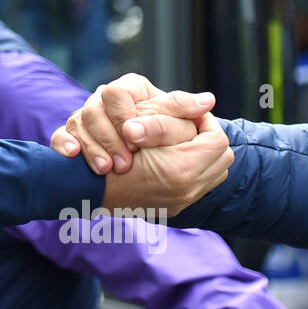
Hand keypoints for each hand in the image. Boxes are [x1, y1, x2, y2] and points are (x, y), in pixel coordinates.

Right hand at [50, 73, 216, 174]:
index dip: (125, 117)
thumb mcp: (172, 120)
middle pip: (92, 110)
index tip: (136, 138)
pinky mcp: (69, 138)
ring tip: (106, 170)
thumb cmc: (158, 138)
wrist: (136, 168)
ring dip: (92, 148)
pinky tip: (73, 156)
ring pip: (76, 123)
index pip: (116, 94)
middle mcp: (101, 101)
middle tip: (124, 164)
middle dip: (109, 139)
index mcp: (126, 91)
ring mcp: (82, 120)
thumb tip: (208, 101)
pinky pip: (59, 137)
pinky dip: (64, 145)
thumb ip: (183, 109)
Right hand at [100, 110, 233, 215]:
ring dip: (203, 156)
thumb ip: (174, 111)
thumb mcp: (140, 124)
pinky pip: (201, 185)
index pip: (217, 138)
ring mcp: (180, 202)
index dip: (203, 121)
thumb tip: (208, 100)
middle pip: (221, 157)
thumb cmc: (109, 152)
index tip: (188, 115)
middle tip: (188, 129)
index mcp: (182, 169)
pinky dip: (194, 171)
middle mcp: (185, 190)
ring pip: (215, 171)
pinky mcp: (172, 208)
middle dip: (206, 139)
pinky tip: (178, 163)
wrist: (86, 190)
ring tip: (184, 146)